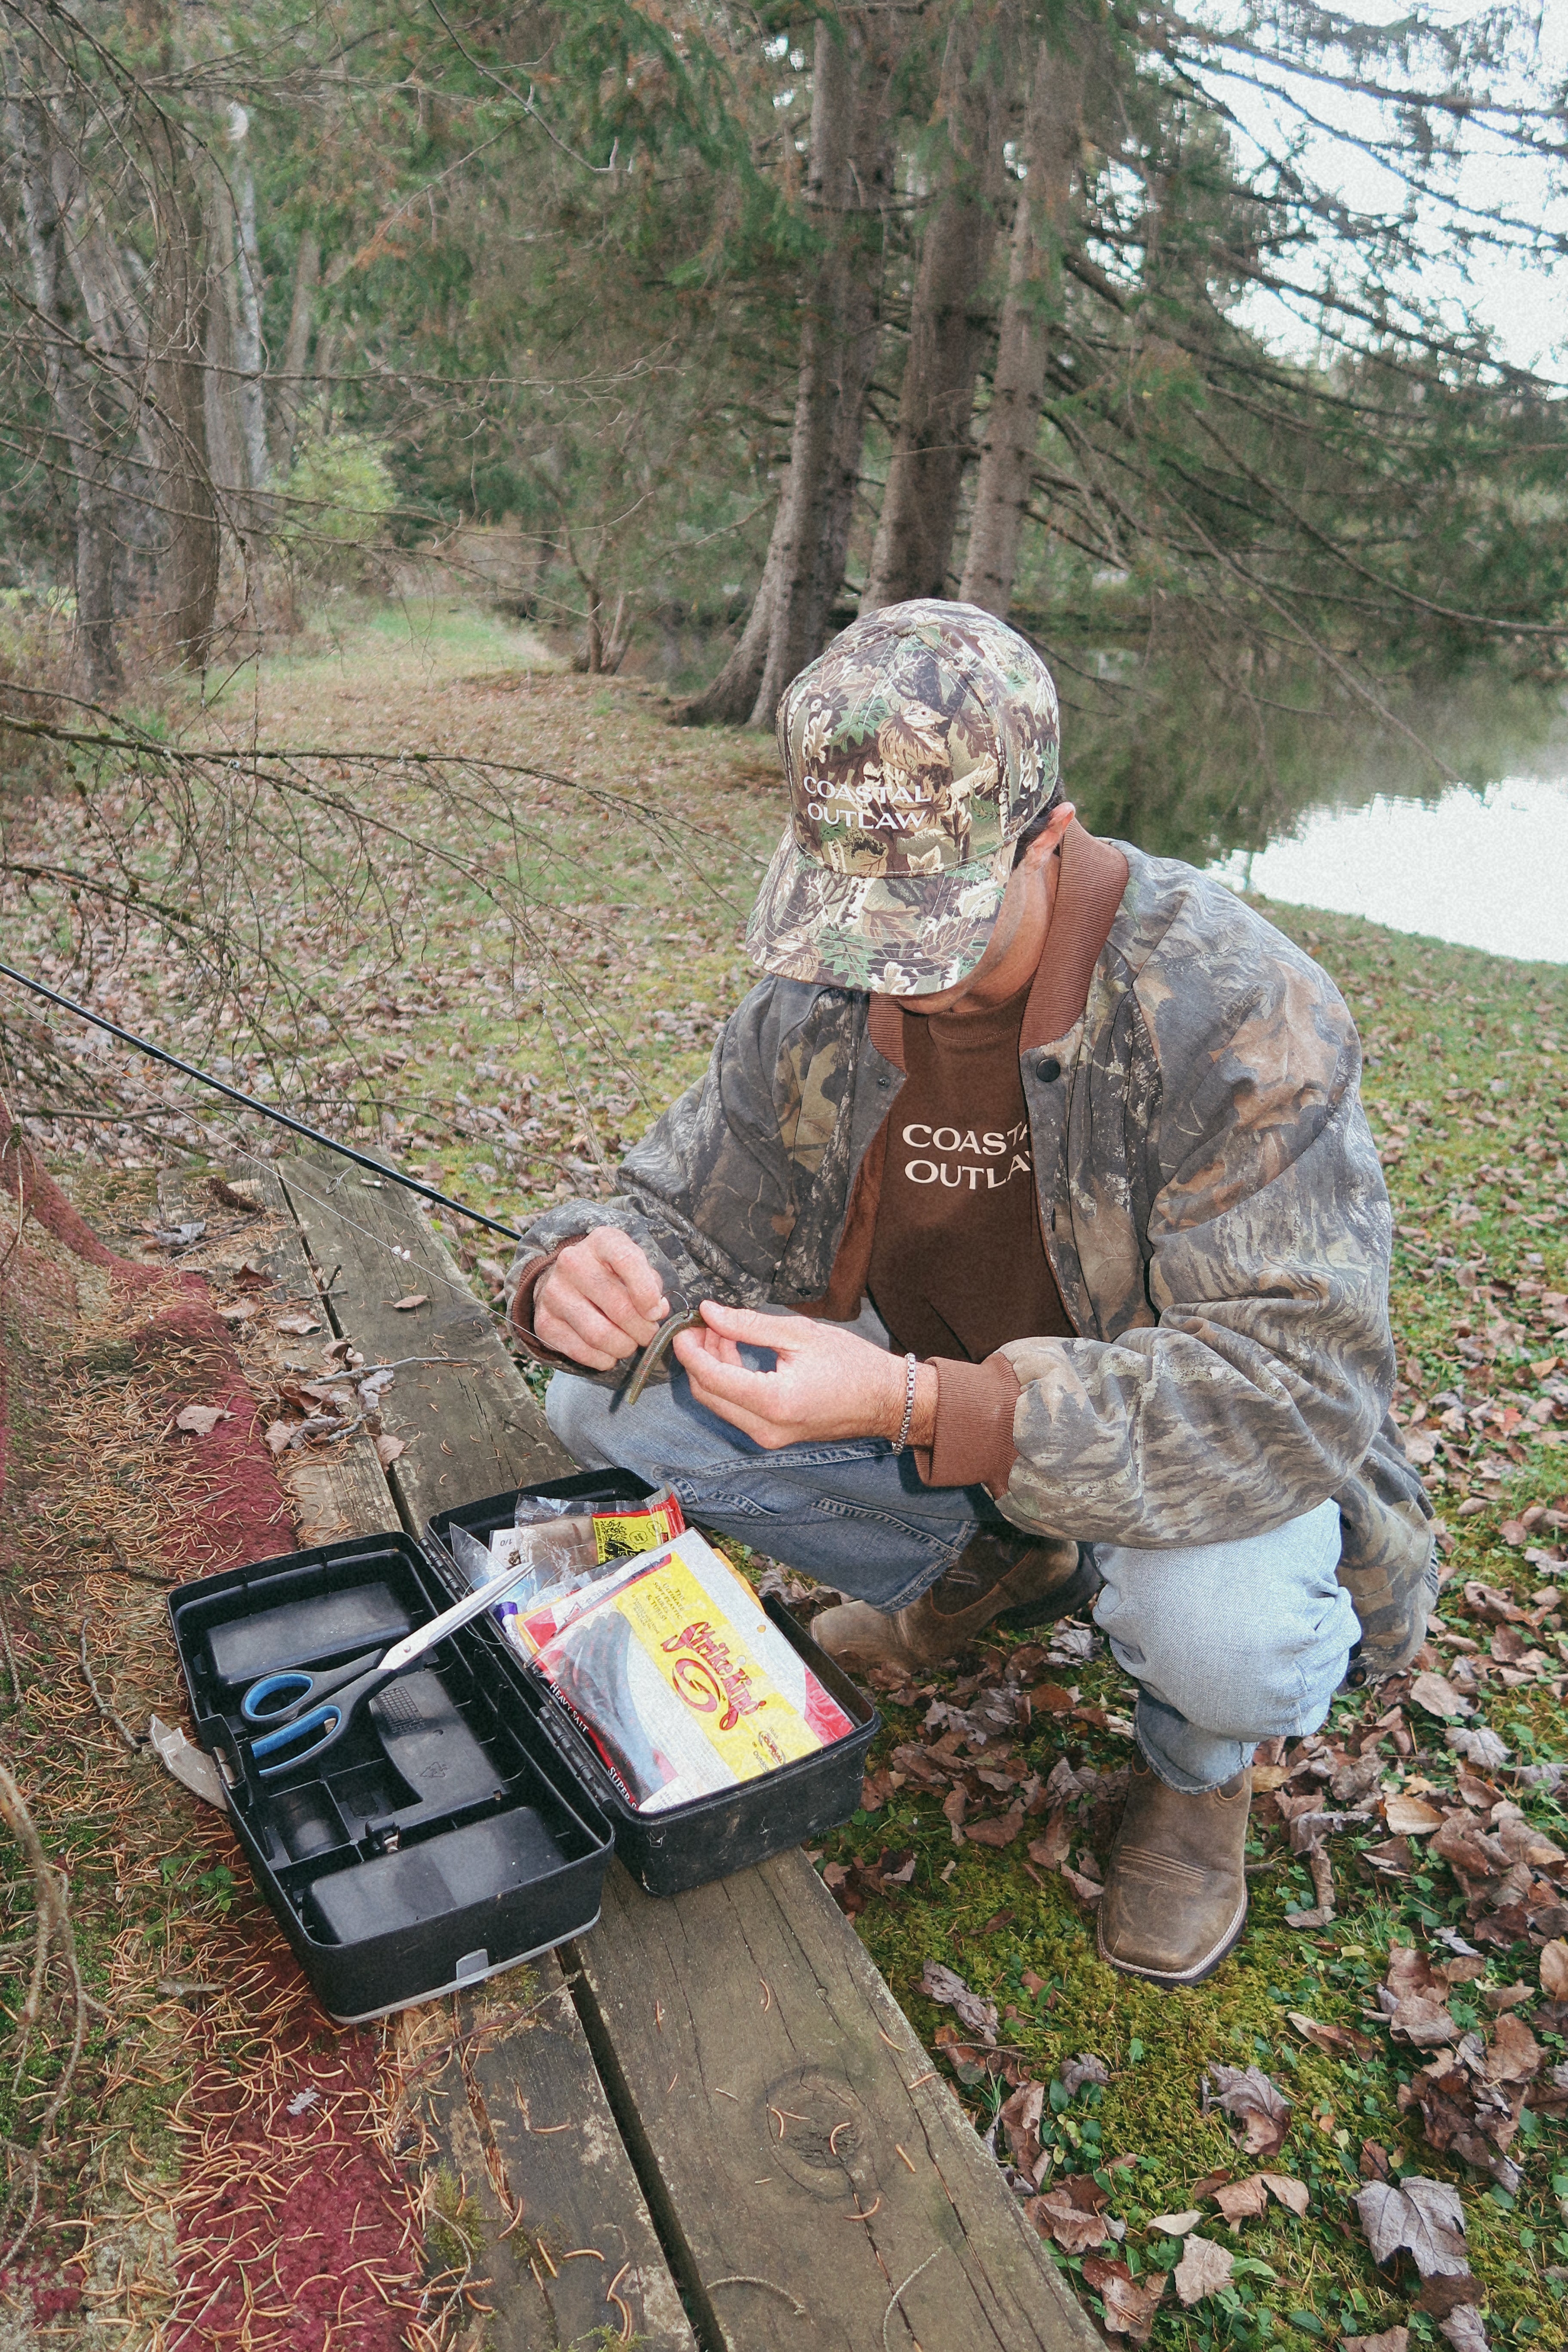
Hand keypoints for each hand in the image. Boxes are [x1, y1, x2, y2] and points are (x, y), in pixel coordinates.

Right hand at [533, 1228, 668, 1369]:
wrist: (565, 1281)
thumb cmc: (612, 1274)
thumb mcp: (636, 1267)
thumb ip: (652, 1286)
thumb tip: (658, 1311)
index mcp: (602, 1241)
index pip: (628, 1261)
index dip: (647, 1293)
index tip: (656, 1312)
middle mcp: (572, 1262)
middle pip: (618, 1307)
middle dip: (643, 1330)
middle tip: (648, 1335)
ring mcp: (554, 1293)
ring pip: (600, 1335)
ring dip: (624, 1347)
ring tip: (630, 1344)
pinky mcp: (544, 1322)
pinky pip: (582, 1352)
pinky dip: (603, 1360)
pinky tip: (609, 1353)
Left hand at [673, 1302, 937, 1450]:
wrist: (886, 1401)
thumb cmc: (852, 1364)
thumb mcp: (800, 1334)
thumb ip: (750, 1325)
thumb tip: (709, 1312)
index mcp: (774, 1401)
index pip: (711, 1377)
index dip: (690, 1349)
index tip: (683, 1324)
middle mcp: (765, 1428)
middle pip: (707, 1394)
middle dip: (697, 1357)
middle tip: (704, 1323)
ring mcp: (768, 1437)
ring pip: (718, 1402)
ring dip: (711, 1367)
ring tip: (722, 1331)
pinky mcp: (772, 1436)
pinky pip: (735, 1409)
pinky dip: (727, 1381)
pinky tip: (735, 1353)